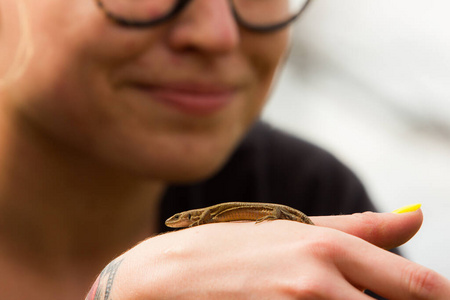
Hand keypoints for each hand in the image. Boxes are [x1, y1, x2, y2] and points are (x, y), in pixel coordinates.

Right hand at [87, 209, 449, 298]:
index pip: (420, 286)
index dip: (437, 298)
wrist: (164, 278)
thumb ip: (359, 229)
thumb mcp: (293, 229)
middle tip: (372, 297)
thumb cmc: (229, 250)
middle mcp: (318, 281)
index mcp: (327, 247)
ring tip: (328, 296)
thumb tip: (418, 215)